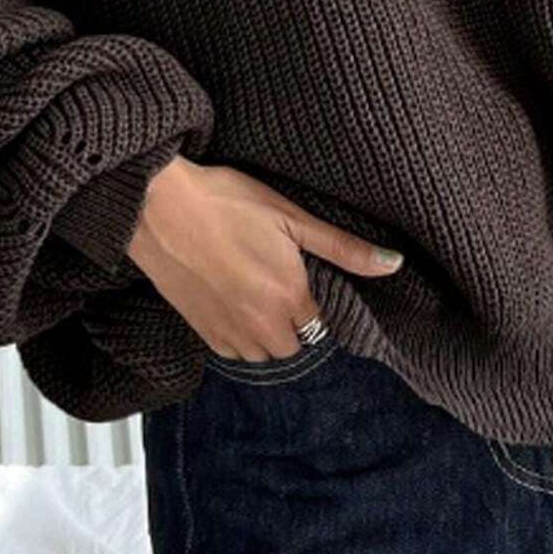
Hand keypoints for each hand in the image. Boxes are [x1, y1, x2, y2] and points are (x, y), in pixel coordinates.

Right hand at [127, 155, 404, 361]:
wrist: (158, 206)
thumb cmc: (227, 201)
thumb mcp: (291, 215)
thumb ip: (343, 247)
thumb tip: (394, 264)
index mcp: (289, 295)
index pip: (321, 322)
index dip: (316, 299)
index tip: (305, 276)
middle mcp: (261, 324)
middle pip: (294, 344)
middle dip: (294, 321)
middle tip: (281, 282)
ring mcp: (227, 332)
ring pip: (263, 353)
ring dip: (267, 332)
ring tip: (256, 290)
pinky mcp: (199, 330)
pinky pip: (232, 351)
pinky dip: (238, 335)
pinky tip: (232, 299)